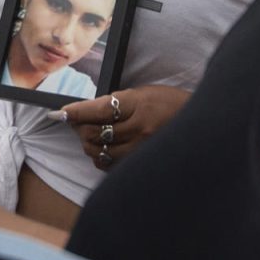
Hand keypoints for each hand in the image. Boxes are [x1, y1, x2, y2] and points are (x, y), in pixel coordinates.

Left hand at [60, 85, 190, 169]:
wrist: (199, 126)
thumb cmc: (171, 105)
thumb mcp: (145, 94)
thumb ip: (118, 102)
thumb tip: (88, 110)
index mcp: (138, 104)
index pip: (98, 110)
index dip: (75, 113)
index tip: (59, 114)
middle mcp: (139, 129)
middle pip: (94, 134)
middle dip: (80, 129)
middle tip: (77, 124)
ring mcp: (141, 150)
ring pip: (100, 153)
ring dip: (89, 145)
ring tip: (91, 137)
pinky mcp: (141, 164)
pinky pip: (112, 166)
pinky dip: (102, 158)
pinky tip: (105, 150)